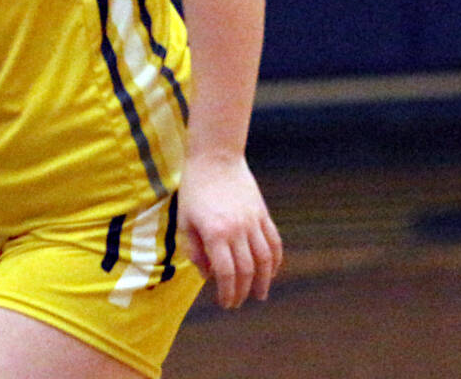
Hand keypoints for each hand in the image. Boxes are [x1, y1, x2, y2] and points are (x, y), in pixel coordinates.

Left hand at [178, 152, 282, 308]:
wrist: (215, 158)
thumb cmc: (194, 189)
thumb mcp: (184, 220)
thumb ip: (194, 250)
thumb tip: (207, 274)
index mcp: (215, 232)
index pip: (226, 273)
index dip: (227, 292)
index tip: (225, 303)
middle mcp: (237, 230)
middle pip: (246, 270)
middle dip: (242, 291)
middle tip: (237, 303)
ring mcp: (253, 221)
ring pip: (265, 259)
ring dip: (264, 280)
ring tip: (260, 294)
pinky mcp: (263, 213)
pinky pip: (274, 242)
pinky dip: (275, 260)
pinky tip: (271, 271)